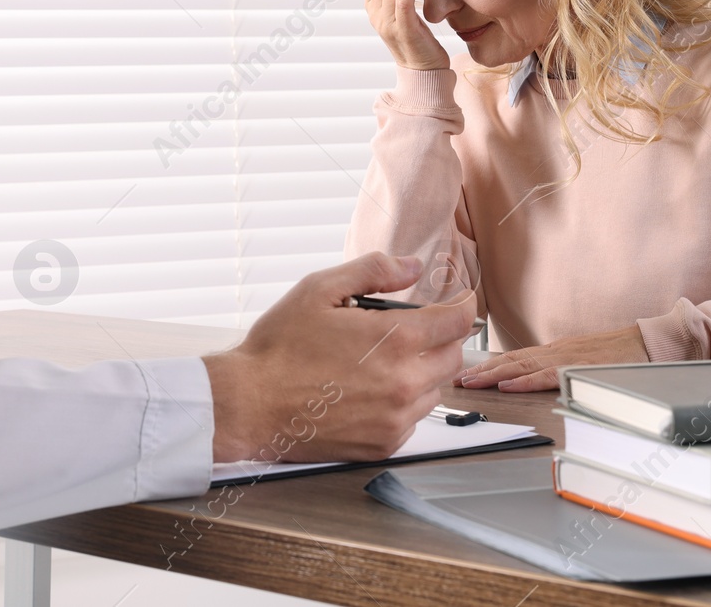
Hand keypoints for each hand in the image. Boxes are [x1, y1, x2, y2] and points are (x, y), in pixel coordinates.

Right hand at [203, 253, 476, 463]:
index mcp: (395, 339)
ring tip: (381, 362)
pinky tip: (369, 391)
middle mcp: (404, 381)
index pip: (458, 321)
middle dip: (440, 339)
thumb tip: (413, 266)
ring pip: (435, 390)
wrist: (249, 404)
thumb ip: (373, 271)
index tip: (457, 301)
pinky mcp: (384, 444)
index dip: (461, 305)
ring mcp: (396, 418)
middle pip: (453, 357)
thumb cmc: (279, 346)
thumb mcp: (319, 289)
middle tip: (409, 330)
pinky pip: (413, 419)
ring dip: (421, 372)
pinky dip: (402, 403)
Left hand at [455, 325, 648, 391]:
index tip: (466, 374)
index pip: (514, 358)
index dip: (488, 366)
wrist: (649, 343)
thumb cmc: (621, 354)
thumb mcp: (583, 360)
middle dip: (482, 371)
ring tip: (471, 383)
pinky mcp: (581, 368)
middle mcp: (556, 351)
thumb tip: (539, 381)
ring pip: (522, 366)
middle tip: (456, 380)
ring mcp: (567, 358)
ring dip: (494, 375)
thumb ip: (561, 369)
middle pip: (511, 360)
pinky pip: (548, 375)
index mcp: (555, 350)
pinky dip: (526, 381)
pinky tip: (509, 386)